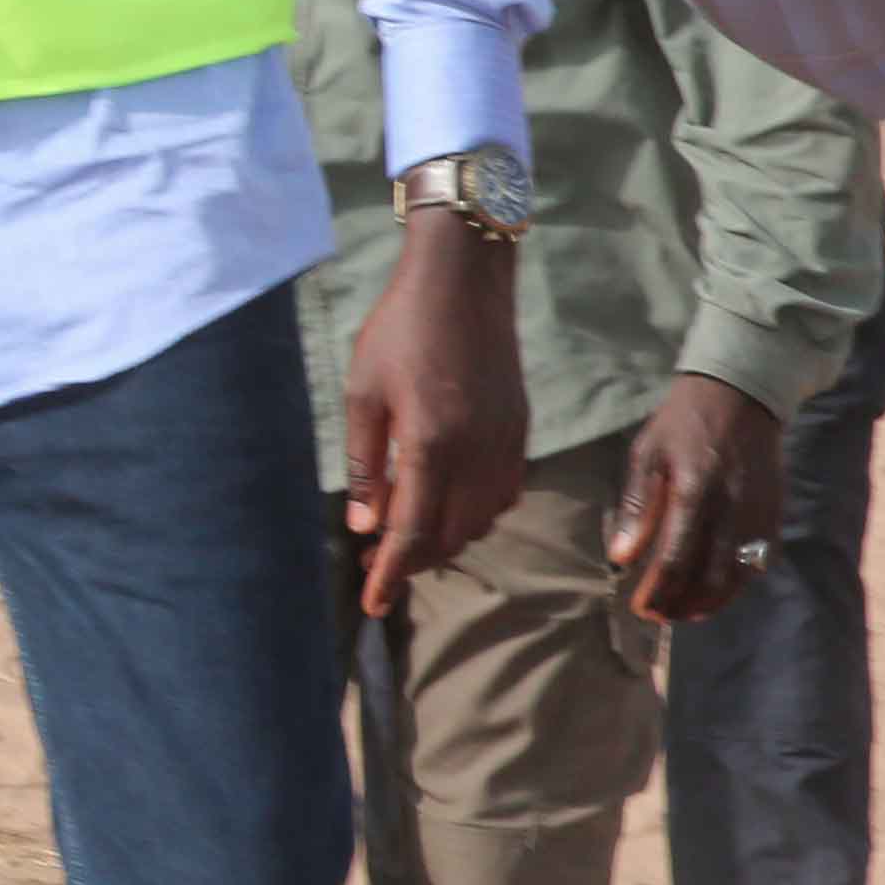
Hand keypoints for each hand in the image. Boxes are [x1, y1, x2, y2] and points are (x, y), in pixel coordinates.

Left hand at [340, 212, 528, 616]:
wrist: (463, 280)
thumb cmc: (400, 329)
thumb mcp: (363, 393)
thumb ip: (366, 464)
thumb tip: (364, 524)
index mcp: (432, 445)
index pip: (414, 534)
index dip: (391, 574)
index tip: (372, 604)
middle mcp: (478, 453)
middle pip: (452, 536)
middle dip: (415, 561)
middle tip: (378, 563)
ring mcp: (506, 442)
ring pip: (483, 520)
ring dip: (447, 539)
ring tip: (408, 535)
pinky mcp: (521, 429)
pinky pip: (504, 494)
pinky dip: (477, 513)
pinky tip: (450, 503)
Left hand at [606, 372, 786, 623]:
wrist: (741, 395)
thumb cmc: (682, 424)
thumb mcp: (647, 454)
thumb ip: (635, 506)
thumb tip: (620, 557)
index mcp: (694, 490)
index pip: (675, 558)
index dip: (658, 591)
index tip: (642, 608)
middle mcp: (731, 506)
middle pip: (708, 576)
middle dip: (682, 604)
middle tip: (660, 615)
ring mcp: (758, 512)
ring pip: (737, 577)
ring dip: (710, 602)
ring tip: (684, 612)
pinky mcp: (774, 513)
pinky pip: (759, 562)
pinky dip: (737, 584)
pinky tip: (715, 591)